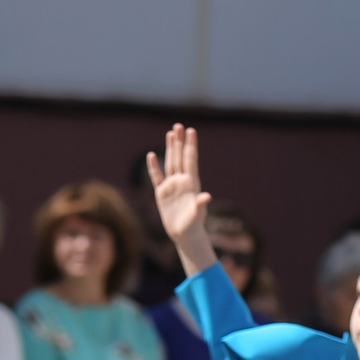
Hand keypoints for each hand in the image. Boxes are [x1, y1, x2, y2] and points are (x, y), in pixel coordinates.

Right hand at [146, 124, 216, 273]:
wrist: (184, 234)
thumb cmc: (193, 225)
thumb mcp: (197, 215)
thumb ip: (201, 205)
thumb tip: (207, 196)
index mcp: (191, 183)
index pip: (191, 160)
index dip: (191, 145)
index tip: (192, 130)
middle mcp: (182, 181)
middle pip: (180, 157)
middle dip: (180, 142)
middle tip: (179, 125)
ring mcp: (172, 186)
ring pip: (170, 162)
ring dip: (170, 148)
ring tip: (170, 133)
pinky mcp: (162, 192)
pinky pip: (157, 176)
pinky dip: (154, 166)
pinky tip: (152, 155)